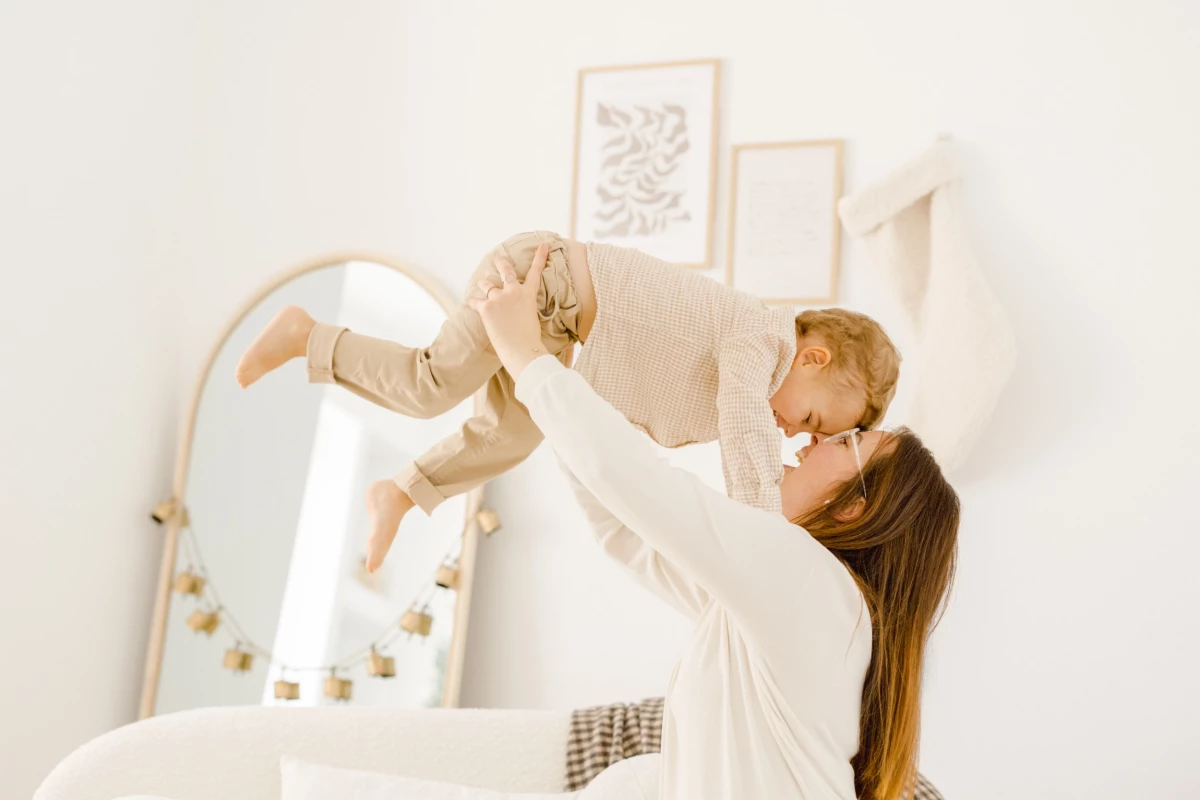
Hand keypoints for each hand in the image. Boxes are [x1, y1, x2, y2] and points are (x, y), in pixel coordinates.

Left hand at [467, 242, 549, 379]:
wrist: (522, 350)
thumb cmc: (530, 340)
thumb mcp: (531, 318)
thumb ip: (522, 308)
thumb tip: (513, 310)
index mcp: (528, 294)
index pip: (536, 271)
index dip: (540, 256)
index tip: (542, 244)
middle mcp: (513, 291)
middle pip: (506, 271)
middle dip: (501, 263)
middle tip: (497, 257)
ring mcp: (499, 298)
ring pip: (487, 284)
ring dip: (484, 285)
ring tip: (482, 284)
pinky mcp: (486, 307)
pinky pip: (475, 301)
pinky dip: (473, 302)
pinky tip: (470, 303)